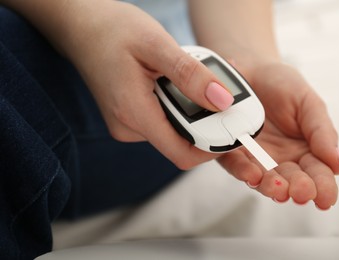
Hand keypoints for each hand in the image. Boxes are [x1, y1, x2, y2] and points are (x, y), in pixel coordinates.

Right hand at [52, 0, 236, 168]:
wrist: (82, 27)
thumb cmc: (113, 30)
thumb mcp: (157, 45)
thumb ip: (190, 76)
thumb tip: (223, 102)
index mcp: (134, 113)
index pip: (183, 153)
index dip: (213, 147)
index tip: (234, 127)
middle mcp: (129, 128)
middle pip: (182, 142)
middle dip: (206, 121)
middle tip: (214, 87)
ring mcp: (129, 125)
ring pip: (174, 131)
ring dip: (191, 110)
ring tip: (187, 77)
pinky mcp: (131, 117)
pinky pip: (164, 120)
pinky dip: (178, 105)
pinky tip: (174, 81)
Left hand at [218, 61, 338, 209]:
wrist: (250, 68)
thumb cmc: (283, 85)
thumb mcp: (308, 103)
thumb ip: (322, 131)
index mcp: (305, 150)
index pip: (318, 173)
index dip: (323, 187)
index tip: (325, 198)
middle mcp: (281, 159)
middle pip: (292, 181)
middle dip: (297, 189)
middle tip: (301, 192)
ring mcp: (255, 157)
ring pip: (264, 179)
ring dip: (271, 187)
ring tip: (279, 189)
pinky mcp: (231, 152)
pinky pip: (236, 165)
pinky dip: (243, 171)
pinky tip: (252, 175)